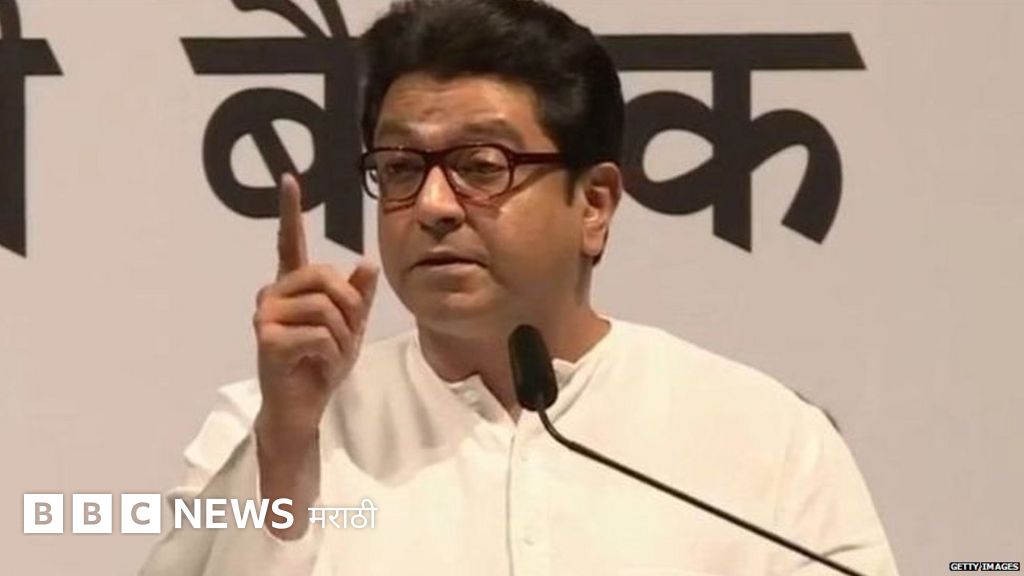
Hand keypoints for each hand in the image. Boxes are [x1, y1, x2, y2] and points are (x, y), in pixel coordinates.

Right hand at [253, 173, 378, 435]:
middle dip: (349, 308)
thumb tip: (366, 262)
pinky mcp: (266, 338)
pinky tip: (319, 365)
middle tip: (346, 336)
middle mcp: (274, 293)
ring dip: (342, 337)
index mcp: (293, 286)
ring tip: (329, 354)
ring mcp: (265, 315)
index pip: (290, 242)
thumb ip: (358, 296)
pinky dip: (331, 355)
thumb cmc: (321, 363)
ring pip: (327, 308)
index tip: (289, 179)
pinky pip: (319, 335)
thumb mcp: (349, 327)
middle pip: (326, 276)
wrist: (302, 405)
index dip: (290, 211)